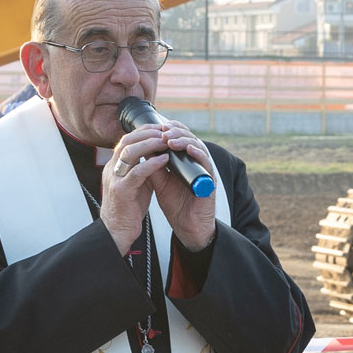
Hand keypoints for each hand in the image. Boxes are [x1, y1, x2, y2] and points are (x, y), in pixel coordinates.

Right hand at [99, 126, 169, 256]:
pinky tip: (164, 159)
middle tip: (164, 130)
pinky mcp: (121, 191)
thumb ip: (144, 169)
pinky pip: (137, 173)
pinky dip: (151, 164)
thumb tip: (158, 156)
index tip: (159, 127)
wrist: (117, 231)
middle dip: (147, 133)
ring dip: (149, 144)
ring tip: (165, 141)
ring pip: (129, 153)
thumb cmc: (128, 208)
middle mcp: (112, 169)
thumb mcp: (136, 184)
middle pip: (127, 141)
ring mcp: (115, 179)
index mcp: (115, 166)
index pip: (126, 140)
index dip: (143, 131)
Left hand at [143, 119, 218, 251]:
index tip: (157, 126)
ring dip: (185, 140)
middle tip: (163, 130)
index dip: (171, 129)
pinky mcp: (210, 181)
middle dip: (176, 132)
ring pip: (198, 147)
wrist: (186, 226)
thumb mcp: (160, 182)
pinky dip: (198, 154)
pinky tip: (188, 149)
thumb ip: (153, 166)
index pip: (180, 138)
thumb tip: (142, 149)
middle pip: (189, 138)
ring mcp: (204, 171)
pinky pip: (206, 164)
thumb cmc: (176, 205)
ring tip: (171, 139)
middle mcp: (196, 162)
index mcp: (184, 161)